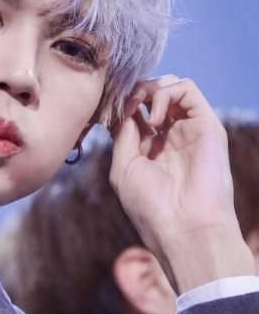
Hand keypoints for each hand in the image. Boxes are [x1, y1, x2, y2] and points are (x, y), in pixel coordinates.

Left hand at [110, 75, 253, 292]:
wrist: (185, 229)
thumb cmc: (150, 205)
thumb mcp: (124, 166)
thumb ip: (123, 134)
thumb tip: (123, 108)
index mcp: (149, 147)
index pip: (134, 109)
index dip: (119, 102)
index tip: (106, 108)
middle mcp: (170, 134)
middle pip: (151, 92)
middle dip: (132, 90)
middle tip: (122, 105)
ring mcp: (188, 128)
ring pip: (169, 84)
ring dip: (147, 88)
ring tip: (137, 109)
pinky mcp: (206, 123)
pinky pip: (187, 88)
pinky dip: (164, 94)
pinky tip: (153, 119)